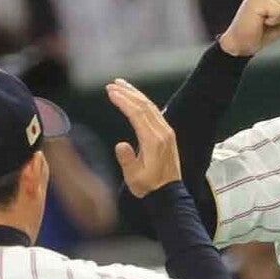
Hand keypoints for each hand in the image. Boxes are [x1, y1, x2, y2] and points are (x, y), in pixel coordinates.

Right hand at [107, 78, 180, 196]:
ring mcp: (167, 132)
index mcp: (153, 141)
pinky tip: (135, 98)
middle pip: (144, 105)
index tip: (111, 91)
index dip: (123, 100)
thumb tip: (121, 145)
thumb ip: (127, 160)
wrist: (169, 193)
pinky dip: (143, 102)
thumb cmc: (150, 186)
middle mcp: (162, 133)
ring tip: (121, 85)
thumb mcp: (134, 178)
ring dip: (136, 94)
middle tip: (112, 84)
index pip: (137, 114)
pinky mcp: (167, 134)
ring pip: (151, 106)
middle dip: (128, 92)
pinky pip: (155, 112)